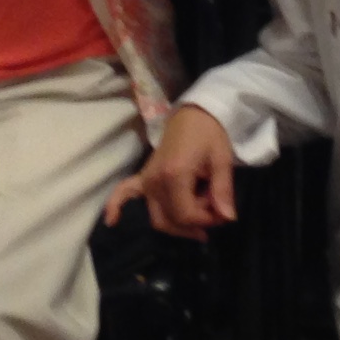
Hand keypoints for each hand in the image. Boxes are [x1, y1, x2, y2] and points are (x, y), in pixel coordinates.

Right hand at [105, 105, 234, 236]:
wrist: (193, 114)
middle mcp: (155, 180)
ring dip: (177, 225)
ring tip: (199, 219)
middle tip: (215, 214)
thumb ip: (223, 191)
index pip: (186, 214)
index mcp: (175, 175)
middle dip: (195, 224)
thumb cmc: (209, 134)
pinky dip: (116, 207)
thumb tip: (227, 218)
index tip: (223, 213)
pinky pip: (124, 193)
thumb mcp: (222, 160)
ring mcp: (146, 179)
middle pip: (171, 220)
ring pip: (157, 217)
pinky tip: (111, 221)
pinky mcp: (142, 177)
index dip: (207, 221)